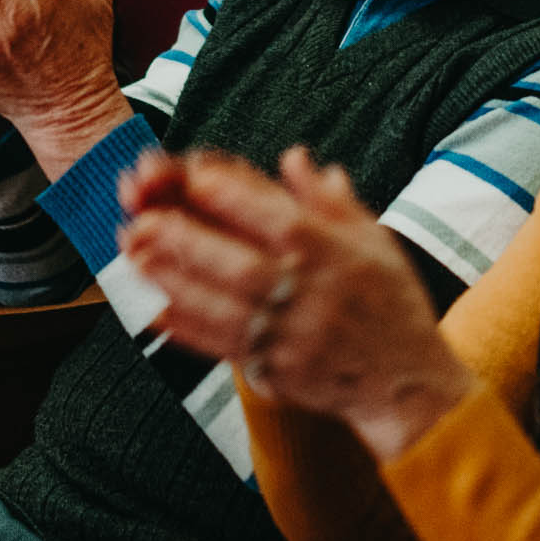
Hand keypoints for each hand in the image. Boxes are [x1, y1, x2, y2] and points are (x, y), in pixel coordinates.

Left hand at [120, 146, 475, 459]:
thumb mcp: (374, 240)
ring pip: (222, 306)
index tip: (194, 174)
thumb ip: (330, 199)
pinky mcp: (275, 371)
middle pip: (239, 264)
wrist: (406, 383)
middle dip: (186, 241)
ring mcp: (290, 337)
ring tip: (133, 254)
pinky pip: (222, 346)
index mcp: (335, 254)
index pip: (278, 218)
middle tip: (140, 218)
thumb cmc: (391, 304)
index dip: (233, 195)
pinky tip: (154, 307)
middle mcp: (311, 295)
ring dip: (173, 280)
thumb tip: (294, 157)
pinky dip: (186, 327)